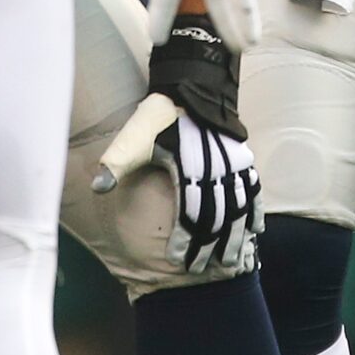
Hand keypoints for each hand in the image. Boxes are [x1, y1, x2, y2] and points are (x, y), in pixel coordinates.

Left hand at [91, 19, 262, 272]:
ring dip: (234, 236)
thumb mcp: (133, 135)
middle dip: (210, 245)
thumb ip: (117, 163)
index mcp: (189, 165)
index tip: (179, 260)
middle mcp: (215, 167)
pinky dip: (255, 211)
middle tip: (202, 270)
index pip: (190, 210)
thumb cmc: (159, 113)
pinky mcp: (243, 158)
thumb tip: (98, 188)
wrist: (192, 84)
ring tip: (229, 262)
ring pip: (238, 207)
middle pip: (216, 215)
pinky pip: (253, 190)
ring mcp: (233, 163)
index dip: (187, 237)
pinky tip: (256, 232)